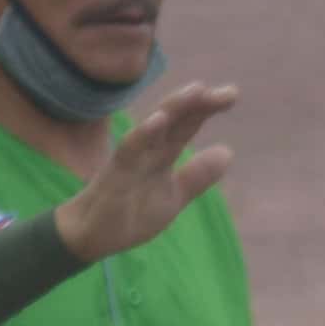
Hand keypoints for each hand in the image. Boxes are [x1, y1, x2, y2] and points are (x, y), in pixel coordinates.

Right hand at [59, 79, 236, 262]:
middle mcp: (148, 148)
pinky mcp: (114, 172)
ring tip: (197, 90)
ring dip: (175, 107)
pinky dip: (143, 133)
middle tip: (230, 92)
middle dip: (200, 103)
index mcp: (163, 153)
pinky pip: (129, 149)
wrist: (92, 235)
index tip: (232, 94)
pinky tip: (159, 119)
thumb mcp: (172, 197)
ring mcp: (131, 157)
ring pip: (154, 126)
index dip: (206, 108)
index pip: (187, 124)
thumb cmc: (130, 212)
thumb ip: (197, 176)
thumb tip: (227, 152)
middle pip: (175, 118)